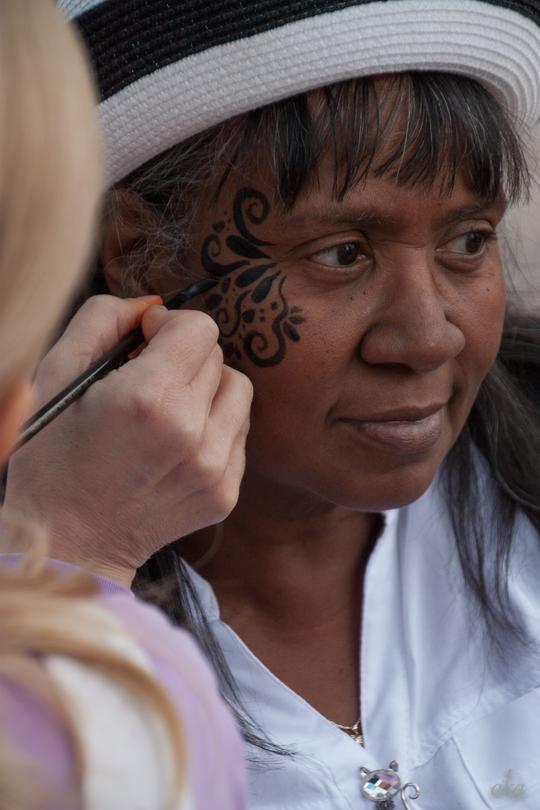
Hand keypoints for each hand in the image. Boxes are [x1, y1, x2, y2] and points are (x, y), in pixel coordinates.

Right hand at [5, 295, 252, 584]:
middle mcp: (191, 433)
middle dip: (183, 357)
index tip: (145, 340)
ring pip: (238, 391)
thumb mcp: (56, 375)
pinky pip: (238, 432)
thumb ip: (103, 319)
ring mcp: (215, 468)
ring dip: (207, 388)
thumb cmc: (51, 458)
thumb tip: (154, 303)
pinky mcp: (226, 493)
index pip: (200, 328)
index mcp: (147, 399)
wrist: (69, 544)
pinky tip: (176, 443)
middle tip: (146, 380)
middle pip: (218, 357)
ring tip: (167, 409)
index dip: (169, 325)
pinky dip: (213, 425)